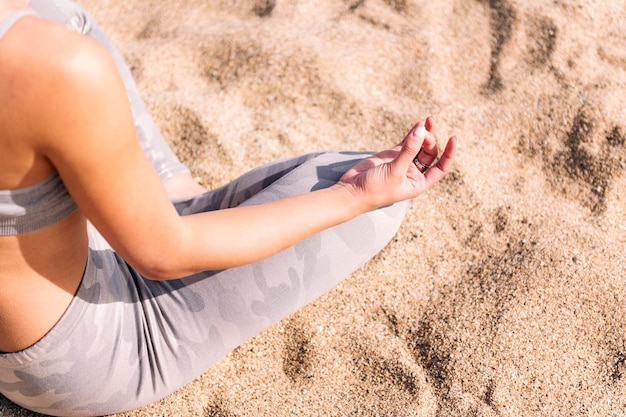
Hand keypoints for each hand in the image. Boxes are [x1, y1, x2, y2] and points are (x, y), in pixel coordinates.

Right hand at [337, 116, 456, 210]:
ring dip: (424, 133)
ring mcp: (403, 162)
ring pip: (419, 146)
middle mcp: (413, 173)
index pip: (441, 167)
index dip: (449, 154)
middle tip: (423, 132)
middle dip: (430, 140)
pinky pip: (406, 142)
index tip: (454, 139)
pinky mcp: (391, 155)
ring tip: (428, 119)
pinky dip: (412, 132)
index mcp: (419, 183)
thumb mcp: (394, 171)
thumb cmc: (375, 189)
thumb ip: (408, 151)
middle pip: (430, 153)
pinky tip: (419, 123)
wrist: (352, 191)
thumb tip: (421, 130)